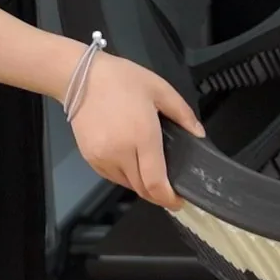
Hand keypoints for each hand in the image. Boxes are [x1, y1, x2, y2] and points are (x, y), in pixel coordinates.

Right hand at [69, 53, 205, 210]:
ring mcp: (102, 158)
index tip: (180, 202)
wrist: (81, 77)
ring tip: (151, 170)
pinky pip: (112, 177)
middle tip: (170, 186)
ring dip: (141, 184)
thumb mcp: (160, 89)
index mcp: (142, 137)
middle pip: (142, 189)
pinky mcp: (90, 159)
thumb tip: (199, 135)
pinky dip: (125, 176)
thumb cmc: (123, 80)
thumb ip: (183, 114)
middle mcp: (121, 153)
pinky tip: (131, 161)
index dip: (168, 198)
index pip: (155, 182)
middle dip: (158, 193)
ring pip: (127, 184)